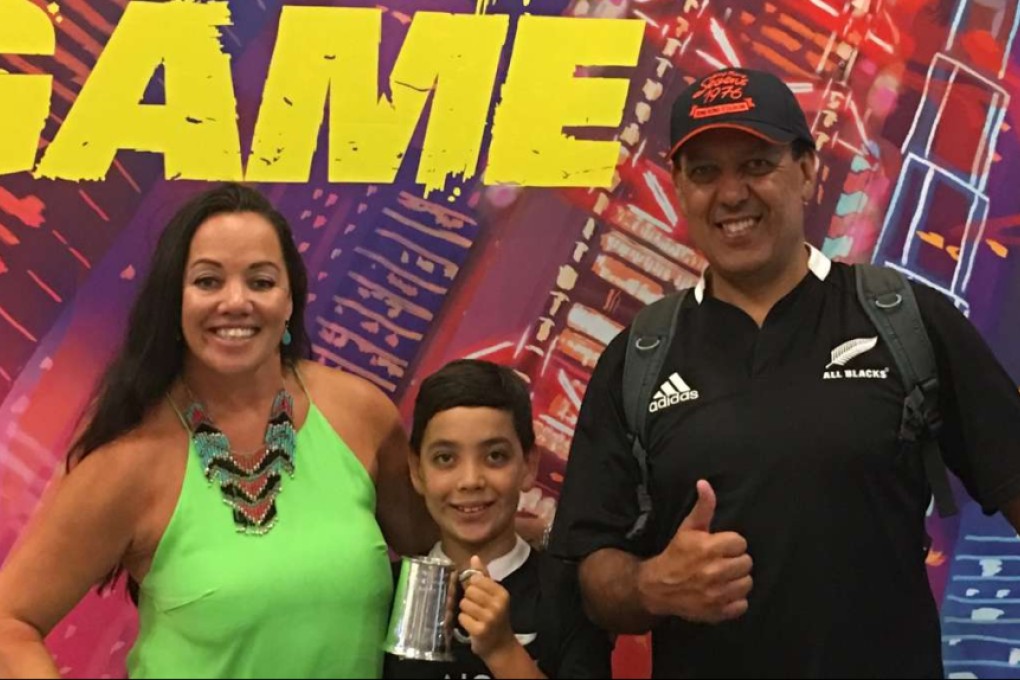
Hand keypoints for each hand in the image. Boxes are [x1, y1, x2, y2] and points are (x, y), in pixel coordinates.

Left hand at [458, 556, 517, 660]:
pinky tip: (473, 625)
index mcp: (502, 593)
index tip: (478, 594)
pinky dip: (464, 621)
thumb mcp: (493, 596)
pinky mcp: (479, 630)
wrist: (500, 645)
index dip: (473, 586)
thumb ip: (483, 576)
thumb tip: (474, 557)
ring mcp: (489, 618)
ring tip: (474, 617)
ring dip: (466, 611)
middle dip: (469, 598)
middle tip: (476, 608)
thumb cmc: (495, 617)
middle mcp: (497, 605)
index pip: (477, 579)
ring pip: (464, 604)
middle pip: (469, 591)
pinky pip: (462, 617)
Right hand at [637, 480, 752, 623]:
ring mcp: (717, 594)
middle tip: (721, 562)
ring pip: (747, 583)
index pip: (740, 543)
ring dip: (737, 581)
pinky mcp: (718, 612)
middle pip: (746, 563)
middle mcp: (714, 571)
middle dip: (735, 561)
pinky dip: (735, 601)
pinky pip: (742, 605)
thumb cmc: (676, 555)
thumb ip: (703, 507)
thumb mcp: (688, 529)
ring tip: (723, 578)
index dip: (730, 544)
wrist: (657, 587)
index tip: (719, 547)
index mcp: (708, 548)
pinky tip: (722, 593)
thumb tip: (705, 483)